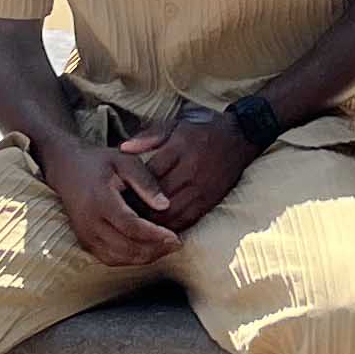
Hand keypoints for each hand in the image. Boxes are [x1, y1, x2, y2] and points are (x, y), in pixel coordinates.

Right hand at [45, 136, 179, 268]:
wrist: (67, 170)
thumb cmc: (100, 162)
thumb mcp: (125, 160)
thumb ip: (146, 181)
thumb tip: (165, 205)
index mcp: (100, 200)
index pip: (130, 226)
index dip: (154, 235)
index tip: (175, 236)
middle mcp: (89, 222)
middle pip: (125, 247)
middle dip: (154, 250)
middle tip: (177, 244)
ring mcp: (85, 235)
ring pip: (118, 258)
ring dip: (144, 257)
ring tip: (166, 248)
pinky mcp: (85, 242)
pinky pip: (109, 259)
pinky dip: (130, 259)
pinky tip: (147, 250)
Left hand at [115, 108, 248, 234]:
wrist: (239, 138)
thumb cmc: (201, 130)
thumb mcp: (174, 124)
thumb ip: (148, 136)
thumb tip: (123, 148)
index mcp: (179, 149)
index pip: (149, 175)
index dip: (131, 188)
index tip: (115, 196)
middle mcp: (191, 170)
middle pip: (157, 199)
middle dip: (137, 209)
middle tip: (119, 216)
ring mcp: (201, 188)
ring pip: (171, 214)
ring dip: (152, 223)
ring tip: (134, 226)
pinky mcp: (210, 201)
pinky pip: (187, 220)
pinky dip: (170, 227)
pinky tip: (157, 229)